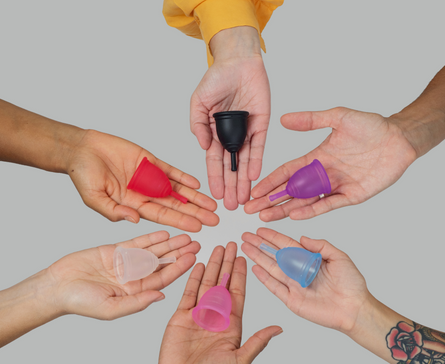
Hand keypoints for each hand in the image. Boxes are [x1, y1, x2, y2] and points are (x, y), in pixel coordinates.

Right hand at [47, 231, 199, 319]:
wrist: (57, 286)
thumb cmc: (80, 302)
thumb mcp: (110, 308)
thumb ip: (136, 302)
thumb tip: (161, 297)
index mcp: (136, 292)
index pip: (162, 278)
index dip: (178, 268)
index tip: (193, 258)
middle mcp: (134, 277)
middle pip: (162, 263)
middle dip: (179, 253)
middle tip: (196, 243)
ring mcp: (125, 263)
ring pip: (152, 251)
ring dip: (168, 244)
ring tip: (185, 235)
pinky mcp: (115, 250)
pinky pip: (136, 242)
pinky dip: (149, 238)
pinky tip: (163, 233)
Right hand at [66, 130, 218, 231]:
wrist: (80, 148)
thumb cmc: (83, 174)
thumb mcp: (95, 198)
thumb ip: (114, 211)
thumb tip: (134, 220)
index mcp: (132, 206)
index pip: (162, 217)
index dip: (180, 221)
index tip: (198, 227)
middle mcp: (144, 194)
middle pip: (175, 206)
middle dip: (195, 213)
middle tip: (214, 219)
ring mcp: (149, 178)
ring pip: (176, 190)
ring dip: (195, 197)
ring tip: (212, 205)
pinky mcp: (150, 161)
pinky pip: (170, 171)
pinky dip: (183, 177)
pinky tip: (197, 184)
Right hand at [154, 242, 281, 363]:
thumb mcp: (239, 360)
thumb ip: (257, 342)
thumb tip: (279, 328)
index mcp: (232, 323)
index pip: (238, 292)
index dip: (241, 274)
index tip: (245, 257)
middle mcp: (216, 315)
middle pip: (223, 283)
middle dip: (228, 263)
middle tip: (232, 244)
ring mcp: (198, 313)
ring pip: (207, 283)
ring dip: (212, 265)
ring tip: (217, 248)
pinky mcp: (181, 315)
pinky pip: (188, 292)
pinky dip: (193, 277)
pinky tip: (197, 264)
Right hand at [191, 27, 270, 209]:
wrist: (237, 60)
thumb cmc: (216, 78)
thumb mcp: (198, 103)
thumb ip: (198, 125)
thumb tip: (202, 146)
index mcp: (215, 133)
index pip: (215, 162)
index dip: (215, 179)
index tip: (216, 195)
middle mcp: (232, 136)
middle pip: (231, 166)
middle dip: (231, 186)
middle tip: (231, 206)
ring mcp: (247, 132)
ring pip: (245, 161)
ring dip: (244, 180)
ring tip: (243, 198)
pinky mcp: (262, 125)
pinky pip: (260, 146)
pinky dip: (257, 161)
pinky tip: (253, 176)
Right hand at [241, 228, 369, 333]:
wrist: (354, 309)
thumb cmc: (352, 285)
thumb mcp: (339, 257)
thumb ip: (321, 246)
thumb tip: (302, 237)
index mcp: (309, 260)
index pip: (287, 245)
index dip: (273, 237)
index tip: (260, 230)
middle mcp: (299, 271)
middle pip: (275, 255)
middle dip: (260, 245)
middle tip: (246, 236)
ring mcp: (293, 285)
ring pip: (271, 268)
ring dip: (258, 258)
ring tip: (245, 247)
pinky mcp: (291, 300)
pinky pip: (274, 287)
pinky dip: (264, 278)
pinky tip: (254, 268)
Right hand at [245, 107, 416, 220]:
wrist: (400, 138)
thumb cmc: (372, 127)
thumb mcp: (338, 117)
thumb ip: (311, 120)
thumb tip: (284, 119)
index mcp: (316, 158)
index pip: (286, 173)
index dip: (269, 182)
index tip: (254, 191)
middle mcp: (322, 175)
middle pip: (290, 191)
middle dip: (270, 200)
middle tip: (251, 209)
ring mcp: (335, 187)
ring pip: (304, 201)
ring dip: (284, 209)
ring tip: (266, 216)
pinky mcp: (350, 196)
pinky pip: (326, 205)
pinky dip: (310, 210)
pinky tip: (294, 214)